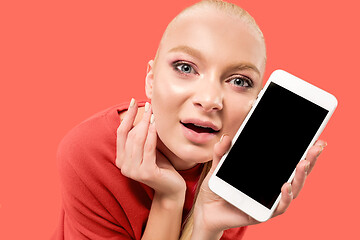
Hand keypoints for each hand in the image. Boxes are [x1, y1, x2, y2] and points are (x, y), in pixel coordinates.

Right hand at [115, 100, 185, 199]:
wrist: (171, 189)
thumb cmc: (161, 166)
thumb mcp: (148, 150)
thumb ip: (141, 137)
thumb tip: (144, 113)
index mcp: (121, 159)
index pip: (121, 132)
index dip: (127, 116)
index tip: (133, 101)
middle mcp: (123, 165)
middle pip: (130, 135)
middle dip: (140, 118)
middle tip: (149, 105)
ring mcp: (133, 170)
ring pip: (138, 140)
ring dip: (145, 124)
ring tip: (153, 112)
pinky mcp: (146, 172)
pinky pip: (148, 148)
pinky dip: (151, 134)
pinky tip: (155, 124)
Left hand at [192, 135, 326, 236]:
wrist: (206, 209)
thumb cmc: (216, 188)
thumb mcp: (218, 167)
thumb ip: (221, 152)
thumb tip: (227, 137)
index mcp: (266, 174)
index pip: (289, 162)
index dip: (304, 152)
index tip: (315, 139)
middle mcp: (272, 187)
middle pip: (296, 173)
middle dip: (309, 160)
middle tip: (317, 146)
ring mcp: (269, 200)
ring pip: (292, 190)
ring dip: (300, 177)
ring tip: (304, 163)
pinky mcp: (263, 214)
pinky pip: (278, 207)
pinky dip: (284, 197)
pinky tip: (286, 186)